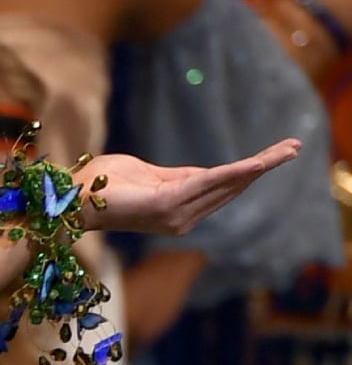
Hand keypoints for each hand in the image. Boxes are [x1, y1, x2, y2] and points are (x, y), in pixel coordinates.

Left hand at [74, 141, 301, 235]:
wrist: (69, 197)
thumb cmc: (99, 183)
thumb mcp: (143, 172)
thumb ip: (173, 175)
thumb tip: (199, 174)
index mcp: (177, 205)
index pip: (220, 187)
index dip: (248, 171)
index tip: (276, 155)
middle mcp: (182, 217)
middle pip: (232, 187)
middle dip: (264, 167)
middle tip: (295, 147)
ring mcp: (176, 214)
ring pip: (226, 185)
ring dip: (258, 167)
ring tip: (288, 150)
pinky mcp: (166, 205)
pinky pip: (207, 185)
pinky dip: (233, 174)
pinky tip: (255, 164)